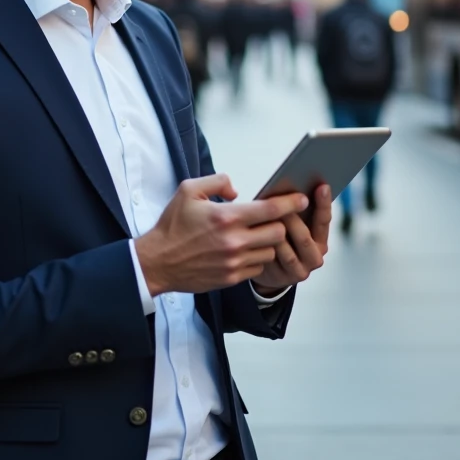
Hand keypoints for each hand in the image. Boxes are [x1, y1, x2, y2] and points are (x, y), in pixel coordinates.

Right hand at [135, 173, 308, 295]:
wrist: (157, 262)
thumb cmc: (172, 225)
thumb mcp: (189, 190)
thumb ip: (218, 182)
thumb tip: (239, 191)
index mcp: (226, 217)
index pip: (271, 209)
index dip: (292, 203)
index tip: (302, 199)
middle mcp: (234, 241)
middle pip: (279, 232)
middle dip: (281, 223)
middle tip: (274, 218)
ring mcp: (234, 262)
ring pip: (270, 251)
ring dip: (269, 242)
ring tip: (257, 235)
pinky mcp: (231, 278)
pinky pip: (258, 267)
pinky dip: (257, 258)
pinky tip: (245, 250)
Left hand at [251, 184, 331, 292]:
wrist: (271, 273)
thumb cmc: (283, 240)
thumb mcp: (293, 228)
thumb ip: (296, 213)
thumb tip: (290, 191)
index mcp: (321, 242)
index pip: (324, 221)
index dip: (323, 203)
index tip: (322, 186)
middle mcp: (315, 258)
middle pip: (304, 237)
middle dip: (292, 220)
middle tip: (280, 206)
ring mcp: (300, 271)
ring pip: (287, 251)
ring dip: (274, 235)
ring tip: (264, 220)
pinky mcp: (283, 279)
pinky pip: (272, 262)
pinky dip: (264, 249)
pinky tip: (254, 239)